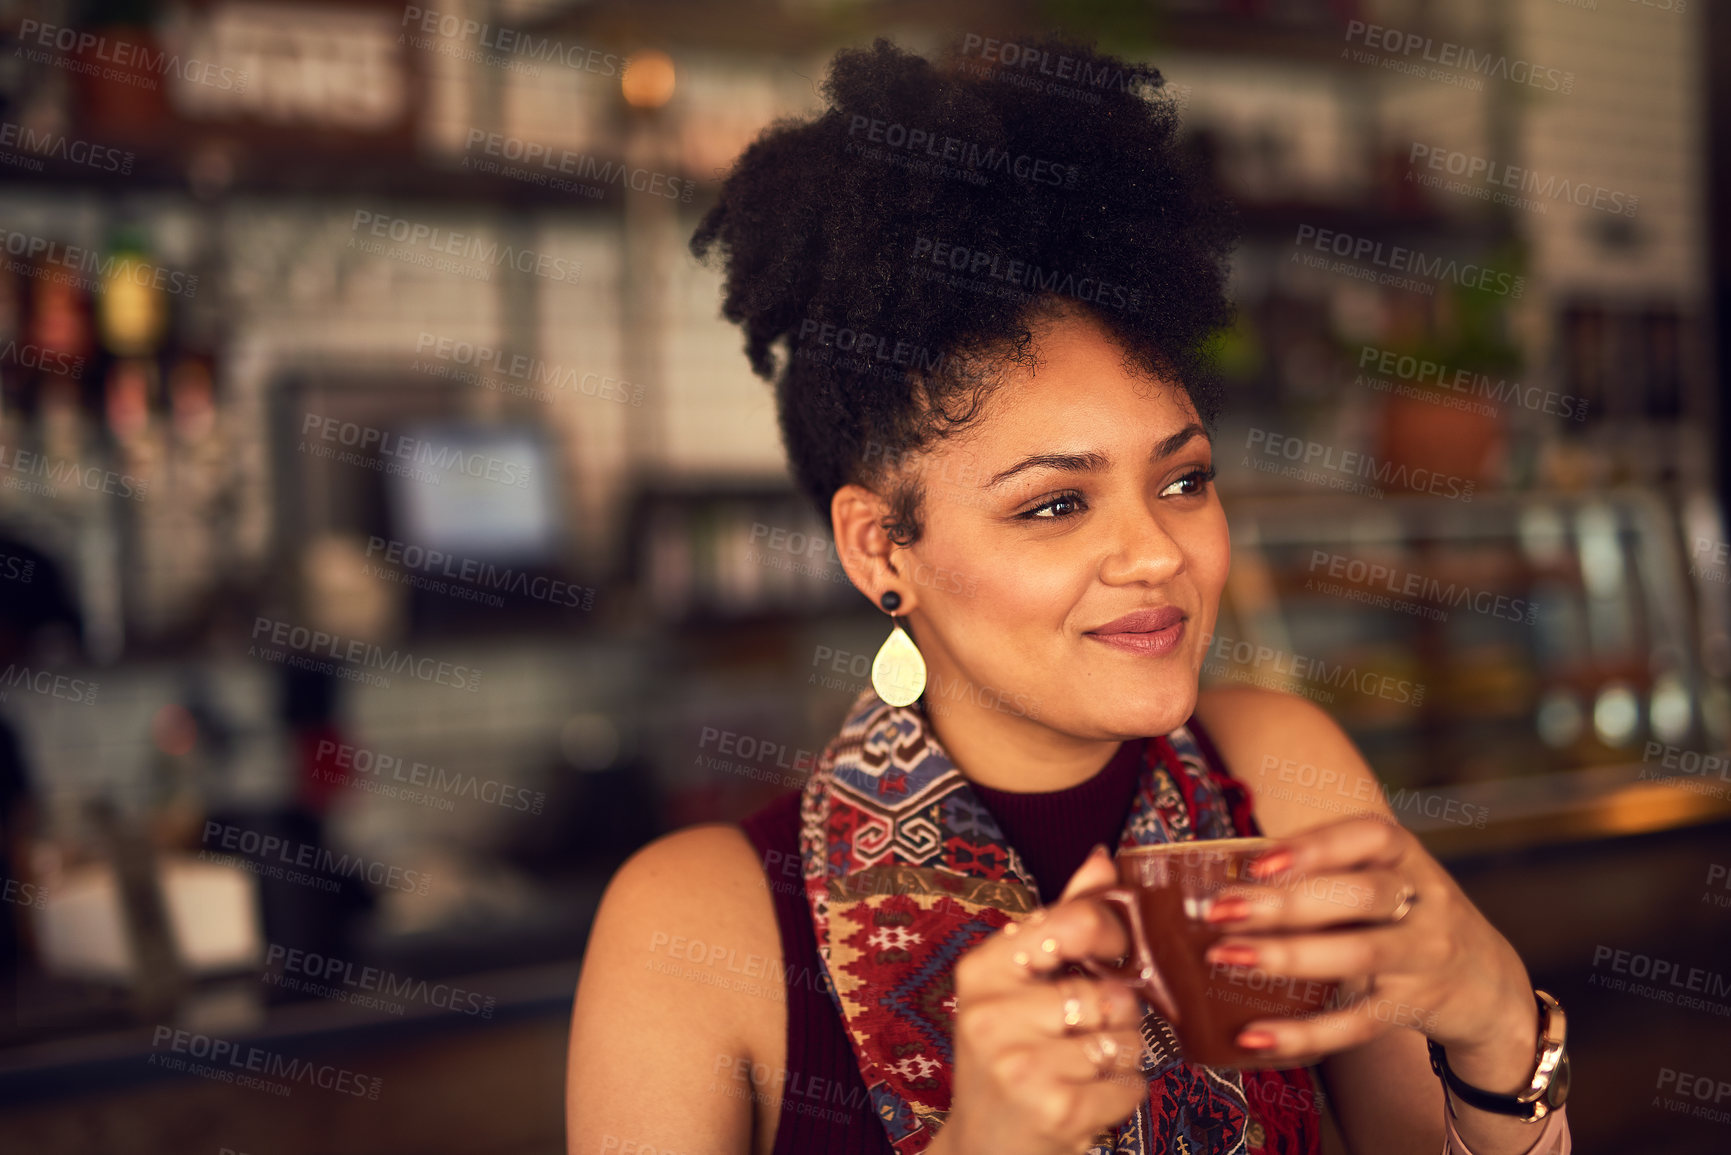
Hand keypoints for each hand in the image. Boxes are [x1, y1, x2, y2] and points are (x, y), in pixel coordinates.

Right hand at [937, 845, 1149, 1154]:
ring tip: (1080, 1069)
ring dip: (1120, 1058)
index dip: (1112, 934)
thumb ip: (1062, 919)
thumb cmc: (1010, 1054)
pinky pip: (1131, 1085)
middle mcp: (993, 1013)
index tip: (1114, 951)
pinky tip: (1085, 1100)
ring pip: (1128, 1039)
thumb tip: (1102, 857)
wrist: (983, 1148)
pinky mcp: (1056, 1109)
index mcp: (983, 970)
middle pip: (1112, 992)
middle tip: (1081, 1035)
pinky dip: (1121, 1095)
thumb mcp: (1018, 985)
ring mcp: (1022, 1064)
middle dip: (1116, 1017)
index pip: (1074, 923)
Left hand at [1199, 815, 1537, 1081]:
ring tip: (1224, 957)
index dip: (1316, 845)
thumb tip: (1225, 878)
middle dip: (1286, 903)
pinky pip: (1357, 1021)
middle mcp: (1426, 903)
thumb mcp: (1387, 880)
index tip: (1259, 861)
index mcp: (1408, 858)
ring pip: (1358, 955)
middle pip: (1360, 897)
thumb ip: (1327, 873)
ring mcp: (1425, 957)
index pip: (1371, 836)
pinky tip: (1253, 1035)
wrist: (1491, 985)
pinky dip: (1303, 1032)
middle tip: (1219, 911)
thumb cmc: (1406, 917)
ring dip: (1287, 956)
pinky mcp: (1415, 1008)